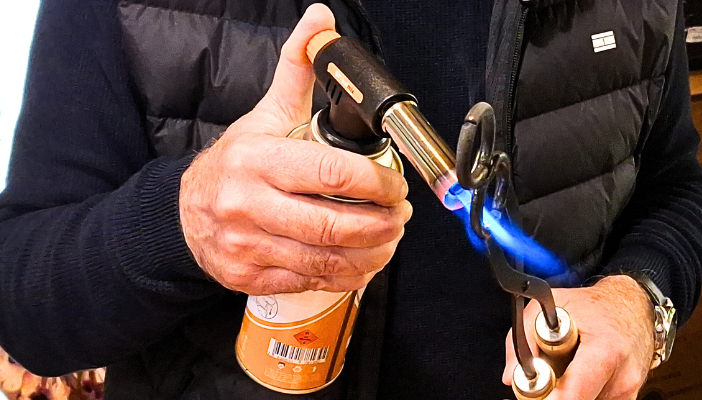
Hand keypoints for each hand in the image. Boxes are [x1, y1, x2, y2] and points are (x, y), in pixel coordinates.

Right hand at [179, 4, 411, 294]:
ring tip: (389, 238)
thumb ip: (296, 68)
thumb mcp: (265, 113)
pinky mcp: (249, 276)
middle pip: (332, 224)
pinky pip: (309, 281)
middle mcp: (248, 204)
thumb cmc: (235, 163)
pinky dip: (346, 275)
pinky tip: (362, 261)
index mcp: (257, 159)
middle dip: (380, 223)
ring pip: (325, 259)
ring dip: (371, 252)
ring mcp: (247, 245)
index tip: (395, 186)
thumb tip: (320, 20)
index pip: (330, 172)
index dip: (375, 182)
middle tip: (399, 215)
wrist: (185, 212)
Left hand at [502, 275, 654, 399]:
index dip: (551, 399)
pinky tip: (576, 379)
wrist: (634, 308)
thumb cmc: (595, 306)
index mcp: (606, 351)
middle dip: (554, 397)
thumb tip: (510, 375)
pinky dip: (580, 394)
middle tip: (541, 386)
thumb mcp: (553, 304)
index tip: (537, 395)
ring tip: (563, 373)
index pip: (575, 392)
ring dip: (567, 395)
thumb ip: (524, 335)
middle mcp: (622, 378)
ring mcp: (627, 393)